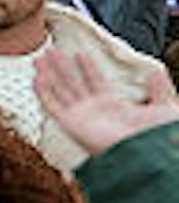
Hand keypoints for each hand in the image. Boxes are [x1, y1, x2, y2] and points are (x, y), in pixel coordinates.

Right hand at [39, 39, 178, 157]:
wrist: (146, 150)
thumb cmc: (156, 135)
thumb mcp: (164, 106)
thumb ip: (160, 88)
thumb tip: (158, 71)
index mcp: (114, 106)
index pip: (96, 82)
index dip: (88, 67)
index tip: (80, 54)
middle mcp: (94, 111)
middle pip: (72, 83)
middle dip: (60, 67)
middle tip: (50, 52)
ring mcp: (80, 117)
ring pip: (59, 91)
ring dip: (48, 75)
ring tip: (38, 59)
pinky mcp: (70, 124)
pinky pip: (52, 106)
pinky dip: (43, 92)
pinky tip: (37, 78)